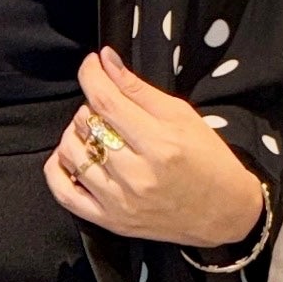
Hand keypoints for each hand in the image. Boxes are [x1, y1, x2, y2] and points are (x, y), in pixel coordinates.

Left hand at [45, 50, 264, 250]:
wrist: (225, 212)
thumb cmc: (209, 160)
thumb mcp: (182, 116)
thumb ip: (139, 89)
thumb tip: (105, 60)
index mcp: (160, 144)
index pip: (106, 101)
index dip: (91, 75)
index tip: (91, 65)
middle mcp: (137, 175)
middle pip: (87, 125)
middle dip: (91, 106)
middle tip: (108, 108)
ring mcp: (120, 202)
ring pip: (71, 154)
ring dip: (75, 134)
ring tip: (95, 132)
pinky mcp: (111, 221)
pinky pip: (65, 193)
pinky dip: (57, 170)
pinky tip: (70, 156)